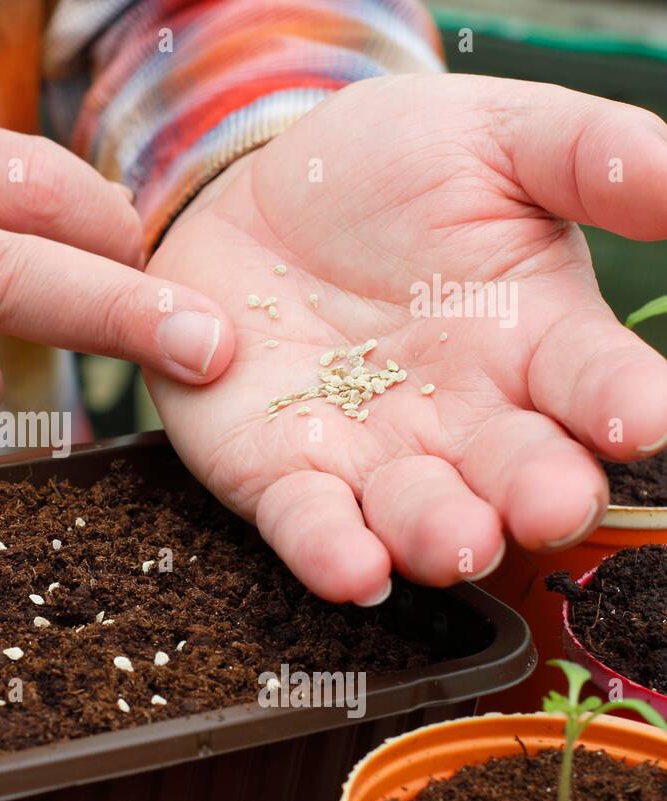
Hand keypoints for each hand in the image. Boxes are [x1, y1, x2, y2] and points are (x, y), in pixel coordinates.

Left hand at [146, 74, 666, 603]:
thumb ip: (590, 154)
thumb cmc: (398, 165)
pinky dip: (330, 551)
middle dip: (538, 496)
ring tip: (457, 546)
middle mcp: (466, 420)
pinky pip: (311, 523)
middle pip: (517, 474)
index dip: (623, 404)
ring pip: (419, 516)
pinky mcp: (284, 472)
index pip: (598, 383)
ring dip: (439, 537)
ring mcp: (375, 455)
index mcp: (536, 342)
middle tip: (545, 506)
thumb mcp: (498, 137)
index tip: (641, 419)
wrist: (263, 190)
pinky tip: (352, 571)